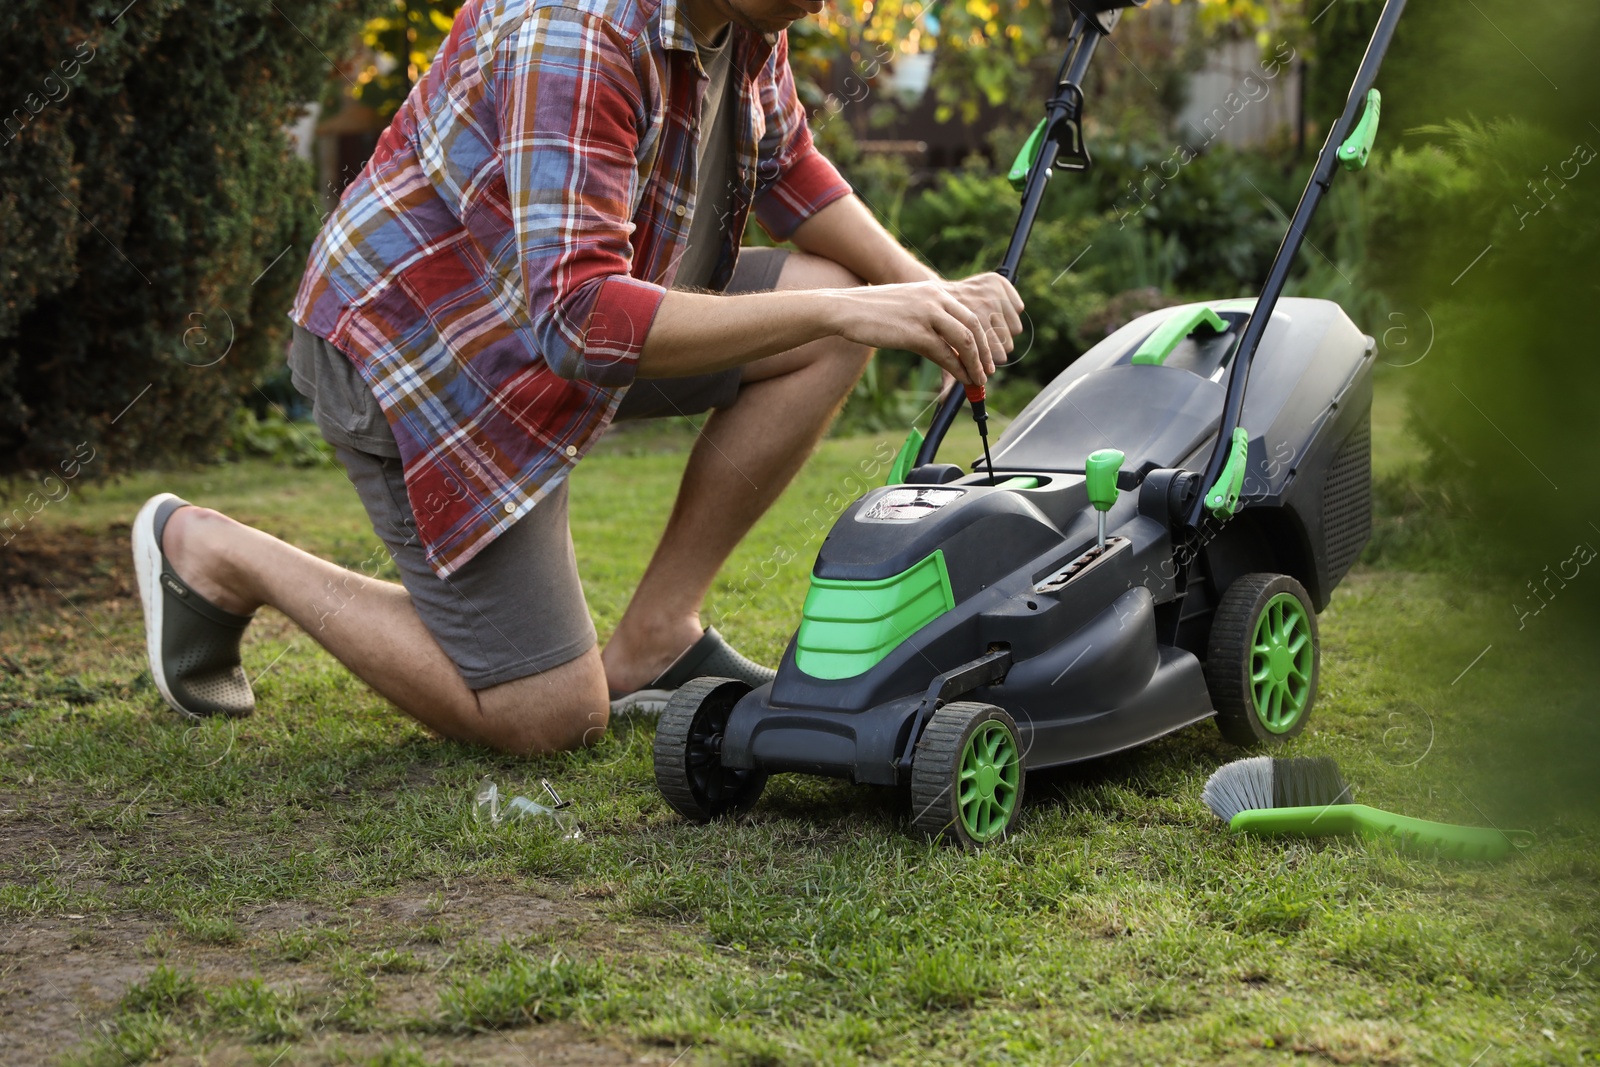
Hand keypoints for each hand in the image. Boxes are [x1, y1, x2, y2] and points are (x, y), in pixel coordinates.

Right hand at [827, 272, 1023, 385]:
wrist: (845, 309)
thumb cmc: (871, 311)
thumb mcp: (907, 308)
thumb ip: (929, 321)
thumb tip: (945, 346)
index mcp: (935, 291)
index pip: (971, 314)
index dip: (983, 338)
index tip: (986, 356)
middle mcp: (935, 299)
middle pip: (974, 327)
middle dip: (985, 352)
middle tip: (988, 371)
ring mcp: (926, 315)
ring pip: (965, 341)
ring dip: (975, 364)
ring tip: (978, 380)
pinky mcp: (915, 333)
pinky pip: (945, 353)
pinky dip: (958, 369)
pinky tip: (962, 379)